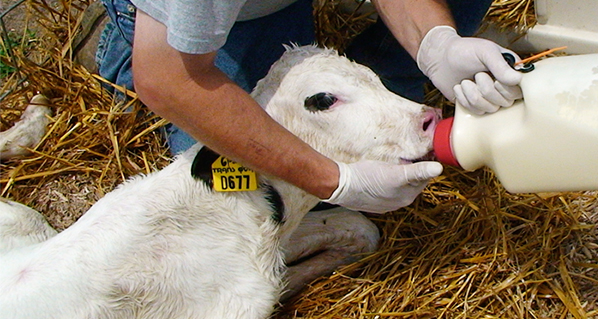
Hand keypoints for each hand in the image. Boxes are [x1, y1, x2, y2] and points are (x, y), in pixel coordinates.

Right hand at [323, 160, 442, 213]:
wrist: (341, 186)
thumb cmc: (367, 178)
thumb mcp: (396, 173)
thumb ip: (418, 171)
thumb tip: (439, 168)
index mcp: (407, 197)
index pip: (423, 178)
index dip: (423, 164)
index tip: (421, 152)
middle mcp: (398, 202)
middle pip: (412, 182)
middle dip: (411, 169)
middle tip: (406, 155)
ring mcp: (385, 203)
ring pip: (399, 185)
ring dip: (398, 174)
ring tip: (392, 162)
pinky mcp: (373, 200)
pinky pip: (386, 188)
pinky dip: (386, 180)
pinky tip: (379, 173)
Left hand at [416, 26, 522, 113]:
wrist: (440, 59)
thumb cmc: (464, 51)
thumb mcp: (485, 51)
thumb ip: (500, 66)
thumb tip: (518, 80)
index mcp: (510, 70)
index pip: (520, 90)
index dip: (506, 88)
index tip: (494, 79)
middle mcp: (503, 85)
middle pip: (506, 102)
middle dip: (487, 89)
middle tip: (477, 75)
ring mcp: (489, 97)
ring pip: (490, 108)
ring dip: (473, 94)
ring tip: (465, 81)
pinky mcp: (475, 105)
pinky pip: (476, 111)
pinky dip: (465, 99)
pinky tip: (460, 87)